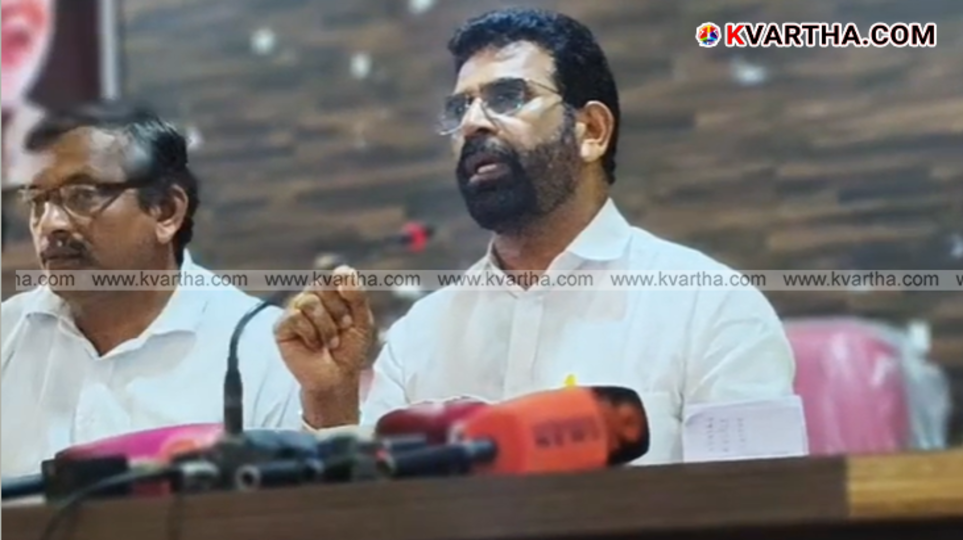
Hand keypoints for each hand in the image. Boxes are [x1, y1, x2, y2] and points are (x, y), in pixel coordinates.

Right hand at [274, 266, 373, 395]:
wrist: (338, 377)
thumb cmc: (350, 349)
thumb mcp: (361, 320)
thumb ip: (356, 295)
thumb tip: (342, 269)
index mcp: (330, 293)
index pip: (336, 275)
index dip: (347, 294)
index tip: (352, 316)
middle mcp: (310, 297)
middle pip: (321, 284)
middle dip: (338, 310)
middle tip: (343, 329)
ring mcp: (294, 311)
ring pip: (308, 301)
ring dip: (325, 326)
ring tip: (330, 342)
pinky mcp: (281, 327)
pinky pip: (294, 316)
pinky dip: (310, 333)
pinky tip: (314, 346)